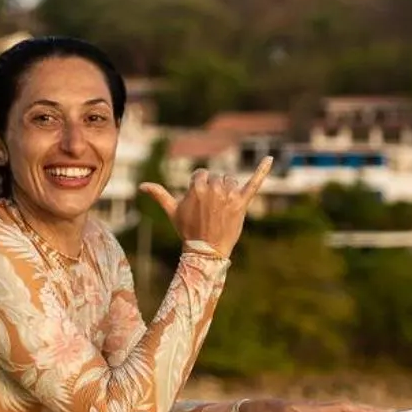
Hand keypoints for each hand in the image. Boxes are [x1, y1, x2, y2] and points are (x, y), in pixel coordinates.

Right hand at [139, 156, 272, 261]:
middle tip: (210, 209)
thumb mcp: (172, 211)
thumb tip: (141, 186)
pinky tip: (271, 159)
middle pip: (216, 177)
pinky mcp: (242, 202)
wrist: (206, 251)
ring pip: (230, 180)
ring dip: (227, 190)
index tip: (199, 202)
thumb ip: (159, 195)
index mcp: (196, 187)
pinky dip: (262, 170)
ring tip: (221, 209)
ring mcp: (229, 195)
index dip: (199, 187)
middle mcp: (214, 188)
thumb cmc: (187, 230)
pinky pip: (254, 182)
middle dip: (213, 189)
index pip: (201, 174)